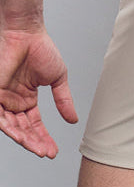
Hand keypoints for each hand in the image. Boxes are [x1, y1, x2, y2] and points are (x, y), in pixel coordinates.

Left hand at [0, 25, 77, 157]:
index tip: (53, 150)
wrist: (26, 33)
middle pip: (23, 130)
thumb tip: (73, 119)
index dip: (43, 138)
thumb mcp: (58, 78)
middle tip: (46, 153)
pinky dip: (10, 129)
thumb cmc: (41, 49)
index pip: (34, 125)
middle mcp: (13, 101)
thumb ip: (63, 100)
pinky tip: (22, 137)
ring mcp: (3, 99)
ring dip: (24, 140)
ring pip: (10, 127)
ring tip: (37, 149)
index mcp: (27, 98)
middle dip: (34, 143)